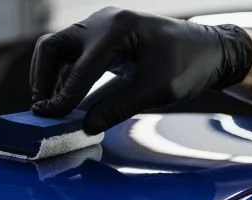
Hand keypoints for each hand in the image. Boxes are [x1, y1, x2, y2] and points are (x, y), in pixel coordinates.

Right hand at [31, 7, 251, 133]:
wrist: (208, 50)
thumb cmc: (188, 66)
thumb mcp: (156, 91)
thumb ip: (118, 108)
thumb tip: (85, 126)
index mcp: (118, 30)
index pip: (80, 68)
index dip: (63, 97)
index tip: (49, 118)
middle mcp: (103, 22)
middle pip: (53, 47)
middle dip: (43, 78)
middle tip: (43, 109)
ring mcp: (100, 27)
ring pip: (57, 49)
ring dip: (49, 77)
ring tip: (51, 106)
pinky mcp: (102, 38)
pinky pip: (71, 55)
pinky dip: (63, 76)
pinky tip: (66, 99)